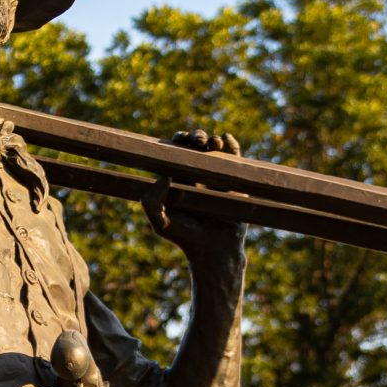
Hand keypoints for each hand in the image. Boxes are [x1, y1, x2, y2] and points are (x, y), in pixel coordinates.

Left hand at [144, 129, 247, 273]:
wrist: (215, 250)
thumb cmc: (186, 238)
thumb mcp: (160, 223)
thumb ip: (151, 201)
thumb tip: (162, 174)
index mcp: (178, 180)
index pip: (176, 153)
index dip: (177, 141)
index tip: (180, 139)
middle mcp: (197, 176)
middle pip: (195, 147)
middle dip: (196, 136)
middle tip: (198, 141)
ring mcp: (217, 177)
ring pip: (215, 149)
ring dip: (213, 139)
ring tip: (213, 142)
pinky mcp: (235, 182)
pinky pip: (235, 158)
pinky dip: (232, 144)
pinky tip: (227, 139)